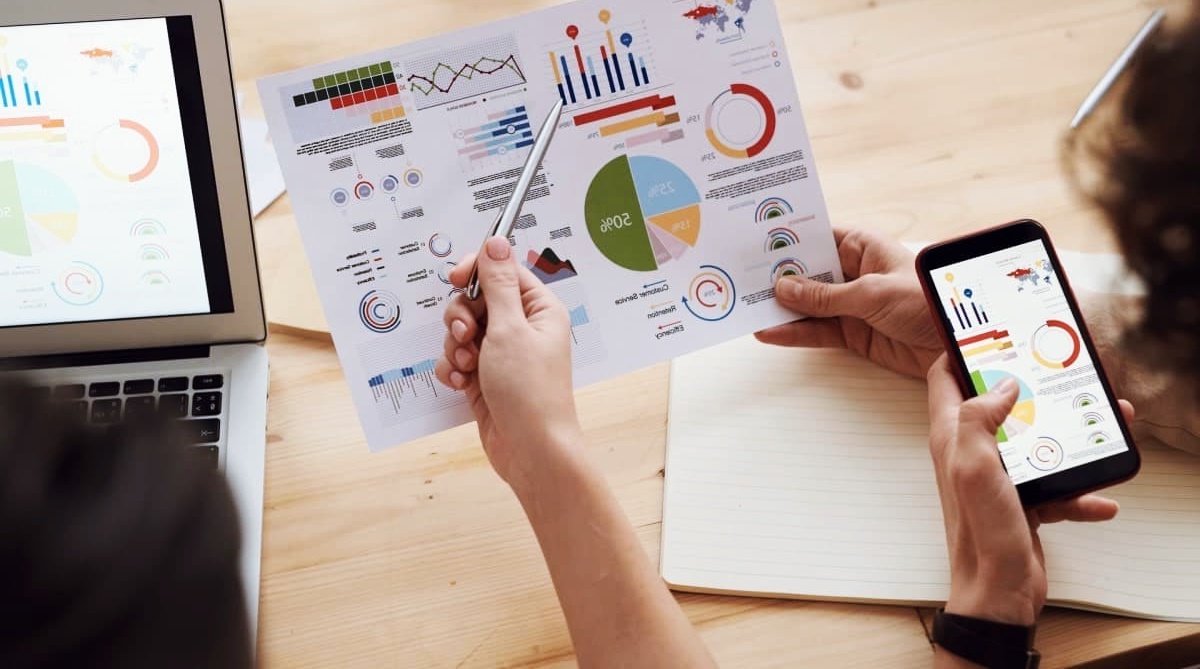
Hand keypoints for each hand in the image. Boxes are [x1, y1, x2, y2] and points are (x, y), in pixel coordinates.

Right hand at [434, 237, 582, 487]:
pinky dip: (453, 368)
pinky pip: (457, 359)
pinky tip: (460, 384)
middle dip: (461, 316)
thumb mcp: (509, 329)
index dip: (475, 270)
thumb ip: (497, 284)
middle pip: (475, 300)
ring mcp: (502, 354)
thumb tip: (496, 241)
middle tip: (466, 334)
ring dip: (455, 346)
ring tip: (467, 366)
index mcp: (538, 309)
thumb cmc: (531, 392)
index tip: (455, 277)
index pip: (502, 271)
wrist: (532, 451)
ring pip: (461, 331)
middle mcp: (522, 328)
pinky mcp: (485, 378)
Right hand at [755, 227, 942, 377]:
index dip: (789, 241)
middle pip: (807, 274)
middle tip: (742, 279)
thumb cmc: (930, 302)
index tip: (756, 244)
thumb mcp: (872, 294)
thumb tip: (785, 288)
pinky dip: (794, 334)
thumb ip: (825, 296)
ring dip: (781, 309)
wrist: (961, 342)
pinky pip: (817, 331)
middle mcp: (855, 273)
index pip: (817, 238)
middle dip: (777, 278)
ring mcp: (853, 305)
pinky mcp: (854, 334)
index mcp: (864, 247)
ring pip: (807, 305)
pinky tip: (770, 333)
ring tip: (747, 309)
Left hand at [926, 355, 1130, 624]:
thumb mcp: (972, 466)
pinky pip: (1059, 487)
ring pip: (1038, 442)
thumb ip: (978, 418)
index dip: (962, 352)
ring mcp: (1000, 477)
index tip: (993, 333)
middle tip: (1064, 373)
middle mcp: (972, 452)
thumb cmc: (979, 532)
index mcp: (952, 437)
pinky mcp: (1024, 502)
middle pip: (1002, 404)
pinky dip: (1081, 493)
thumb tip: (1001, 384)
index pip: (945, 379)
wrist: (998, 593)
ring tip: (1105, 426)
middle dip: (1034, 388)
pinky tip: (1101, 499)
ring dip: (1070, 437)